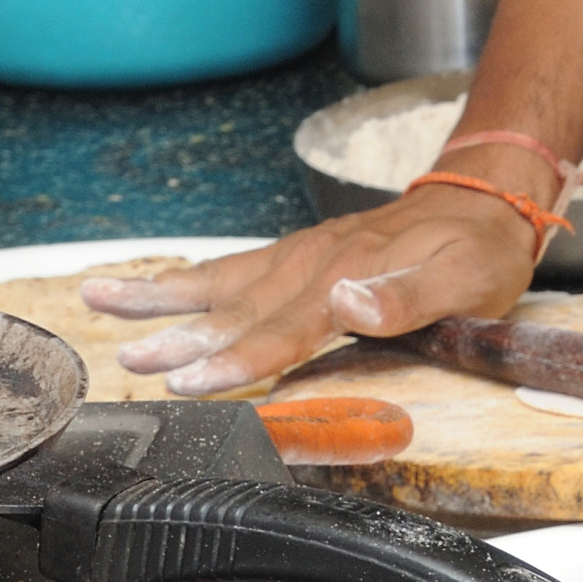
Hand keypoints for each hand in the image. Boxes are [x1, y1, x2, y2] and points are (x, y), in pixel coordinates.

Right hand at [76, 185, 541, 394]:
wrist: (484, 200)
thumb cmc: (477, 250)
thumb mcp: (466, 280)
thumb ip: (407, 297)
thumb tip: (350, 305)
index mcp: (346, 280)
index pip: (280, 332)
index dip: (234, 361)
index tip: (189, 381)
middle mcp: (311, 266)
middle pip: (233, 311)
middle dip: (178, 340)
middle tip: (126, 361)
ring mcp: (298, 258)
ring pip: (217, 282)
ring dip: (158, 297)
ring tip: (98, 300)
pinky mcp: (294, 255)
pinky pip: (229, 268)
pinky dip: (183, 279)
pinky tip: (144, 288)